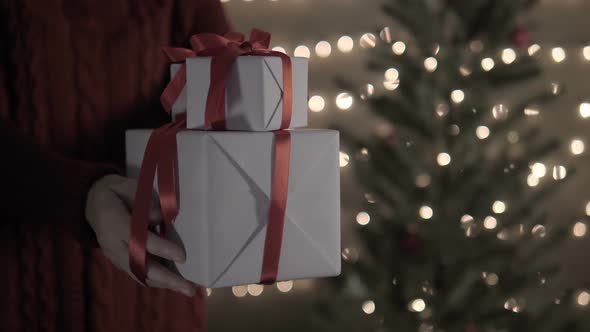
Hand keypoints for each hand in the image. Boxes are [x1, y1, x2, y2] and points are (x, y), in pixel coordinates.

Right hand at [86, 174, 195, 296]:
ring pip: (139, 275)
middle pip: (140, 266)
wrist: (92, 202)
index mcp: (115, 223)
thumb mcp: (131, 188)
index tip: (182, 256)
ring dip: (164, 284)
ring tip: (186, 289)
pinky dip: (155, 280)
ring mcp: (114, 256)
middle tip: (189, 288)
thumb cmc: (118, 192)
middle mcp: (112, 244)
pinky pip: (137, 274)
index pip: (140, 241)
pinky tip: (172, 283)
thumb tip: (162, 217)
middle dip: (167, 279)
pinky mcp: (117, 261)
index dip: (162, 249)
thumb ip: (146, 202)